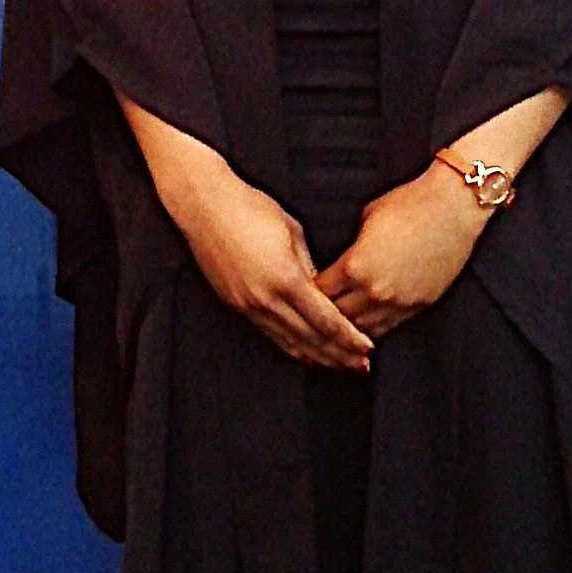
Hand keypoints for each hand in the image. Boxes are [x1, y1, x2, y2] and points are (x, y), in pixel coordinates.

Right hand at [121, 105, 373, 370]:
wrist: (204, 206)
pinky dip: (291, 347)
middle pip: (311, 339)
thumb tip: (324, 292)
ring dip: (316, 357)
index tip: (366, 347)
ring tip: (338, 365)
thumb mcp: (292, 232)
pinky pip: (269, 334)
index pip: (326, 321)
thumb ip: (310, 267)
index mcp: (286, 279)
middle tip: (360, 366)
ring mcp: (248, 305)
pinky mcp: (236, 304)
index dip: (349, 338)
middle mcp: (266, 299)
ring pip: (289, 343)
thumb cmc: (249, 208)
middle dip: (339, 355)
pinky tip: (304, 352)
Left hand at [316, 166, 485, 341]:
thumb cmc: (410, 205)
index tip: (303, 293)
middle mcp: (374, 291)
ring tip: (337, 330)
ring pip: (362, 330)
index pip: (319, 293)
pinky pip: (387, 328)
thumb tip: (342, 259)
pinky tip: (364, 329)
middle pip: (337, 317)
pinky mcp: (418, 306)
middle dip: (324, 316)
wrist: (453, 208)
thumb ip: (351, 247)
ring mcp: (398, 302)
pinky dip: (373, 329)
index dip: (308, 294)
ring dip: (348, 329)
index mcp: (355, 266)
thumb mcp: (366, 218)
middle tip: (316, 316)